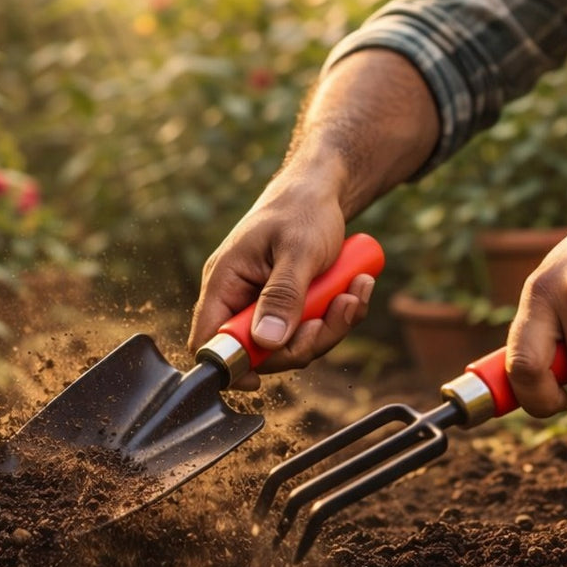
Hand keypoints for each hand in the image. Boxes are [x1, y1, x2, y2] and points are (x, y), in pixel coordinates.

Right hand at [189, 181, 375, 390]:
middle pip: (262, 351)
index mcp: (225, 281)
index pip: (209, 340)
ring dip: (331, 324)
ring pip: (293, 342)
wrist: (322, 189)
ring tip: (357, 289)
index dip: (231, 365)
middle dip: (306, 340)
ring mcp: (264, 302)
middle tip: (341, 308)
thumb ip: (282, 295)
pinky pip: (310, 328)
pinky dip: (337, 314)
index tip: (264, 377)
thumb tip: (268, 342)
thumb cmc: (303, 209)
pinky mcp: (289, 304)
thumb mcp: (299, 250)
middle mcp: (239, 297)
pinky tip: (358, 286)